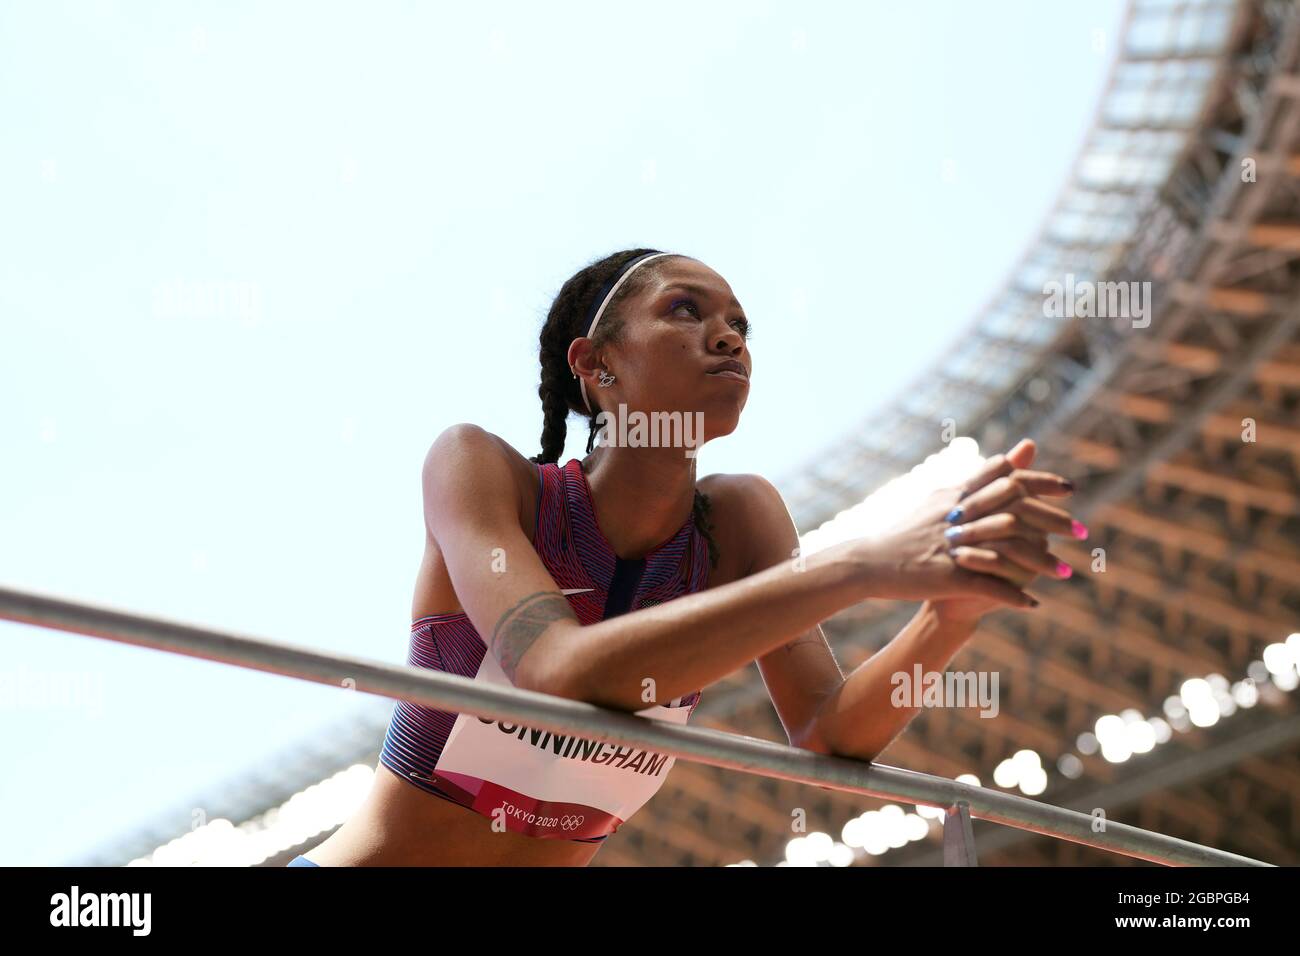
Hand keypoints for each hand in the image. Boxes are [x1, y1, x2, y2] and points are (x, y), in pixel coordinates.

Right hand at [852, 438, 1076, 609]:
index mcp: (956, 495)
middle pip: (1016, 510)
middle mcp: (958, 516)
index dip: (1041, 481)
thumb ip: (973, 482)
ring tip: (1067, 573)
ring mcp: (953, 546)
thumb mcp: (938, 500)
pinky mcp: (946, 575)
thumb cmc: (904, 533)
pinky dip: (1012, 596)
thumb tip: (1002, 462)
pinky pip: (986, 586)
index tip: (1070, 487)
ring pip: (1007, 550)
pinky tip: (1033, 605)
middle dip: (1054, 520)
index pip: (1006, 479)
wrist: (869, 561)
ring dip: (1042, 563)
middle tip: (1083, 531)